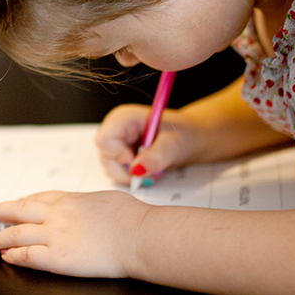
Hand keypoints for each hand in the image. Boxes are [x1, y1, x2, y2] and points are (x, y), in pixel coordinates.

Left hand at [0, 190, 149, 277]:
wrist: (141, 237)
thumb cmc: (133, 220)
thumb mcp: (105, 199)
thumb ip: (87, 204)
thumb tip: (85, 208)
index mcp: (70, 199)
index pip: (37, 198)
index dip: (20, 202)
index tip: (10, 204)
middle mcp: (58, 215)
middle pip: (19, 211)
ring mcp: (56, 236)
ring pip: (17, 233)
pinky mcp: (58, 258)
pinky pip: (28, 256)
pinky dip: (14, 255)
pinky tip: (6, 256)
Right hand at [94, 103, 211, 183]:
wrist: (191, 139)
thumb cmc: (184, 133)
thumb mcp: (174, 143)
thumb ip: (157, 155)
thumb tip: (137, 170)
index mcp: (124, 117)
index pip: (104, 140)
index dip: (119, 155)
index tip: (138, 161)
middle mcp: (117, 129)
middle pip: (105, 156)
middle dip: (126, 169)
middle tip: (148, 170)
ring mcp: (117, 142)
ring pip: (109, 167)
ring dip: (130, 175)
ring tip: (151, 169)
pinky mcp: (120, 155)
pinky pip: (117, 172)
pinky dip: (132, 177)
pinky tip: (147, 170)